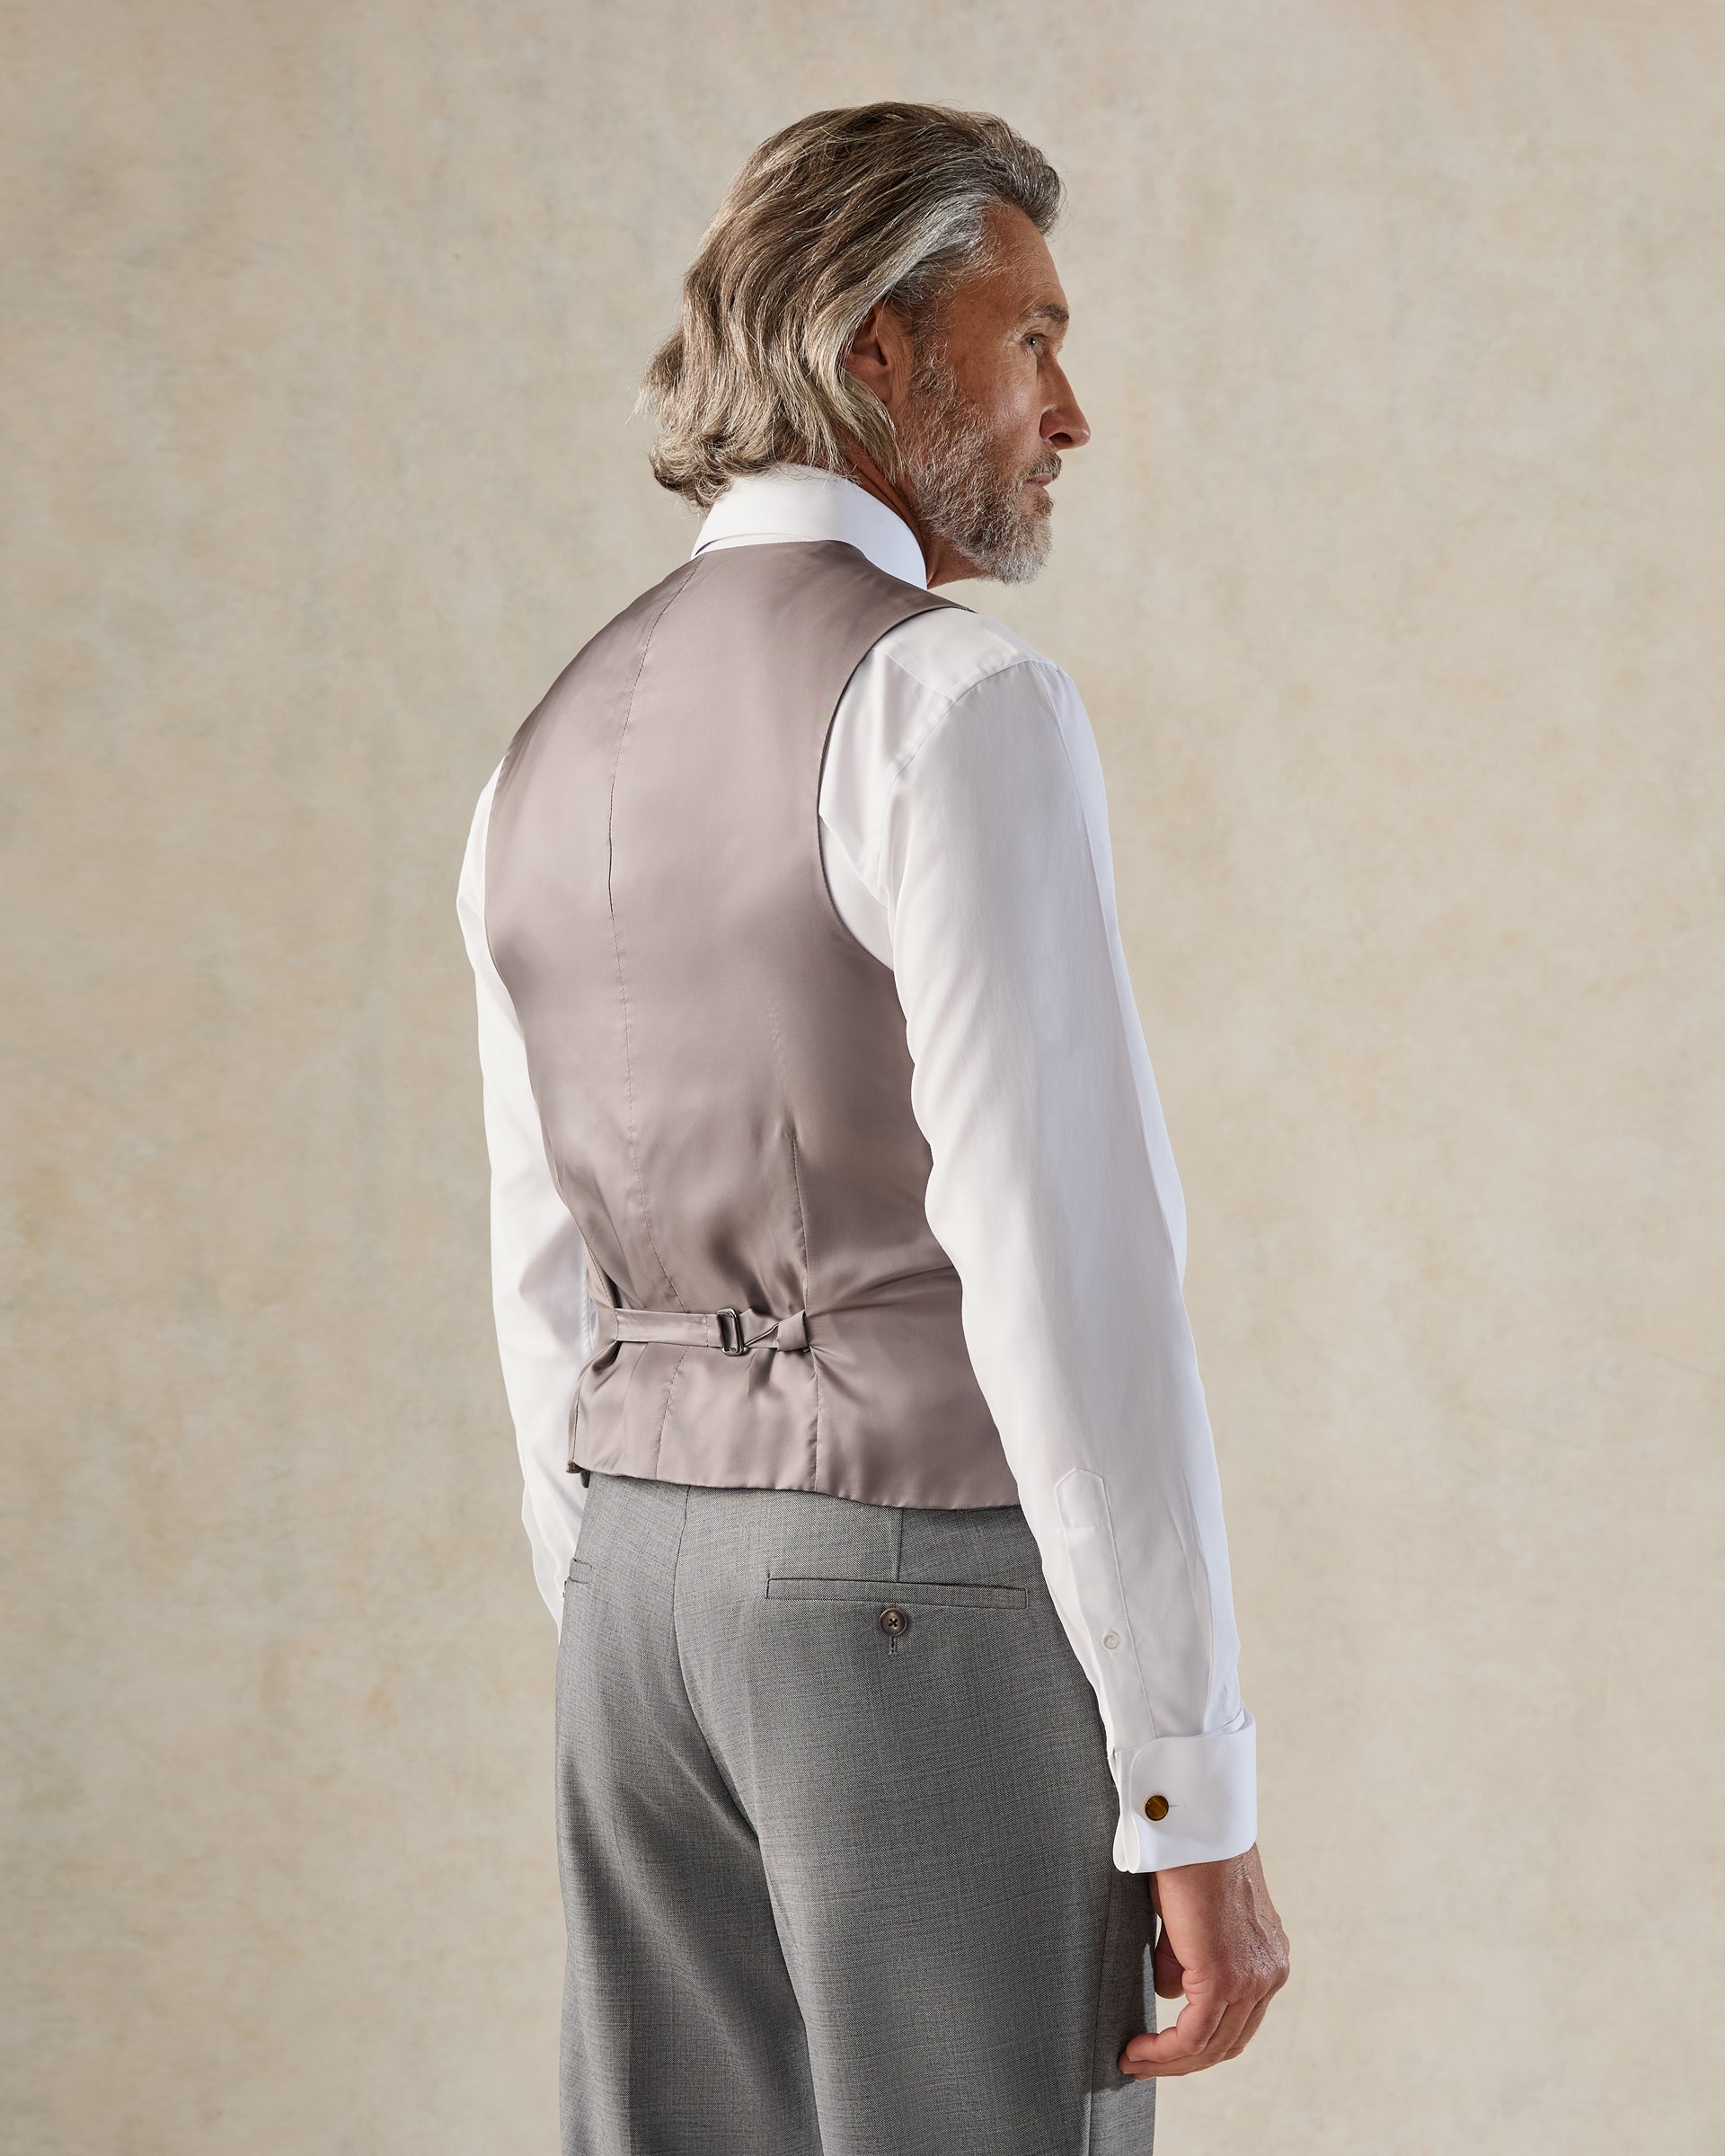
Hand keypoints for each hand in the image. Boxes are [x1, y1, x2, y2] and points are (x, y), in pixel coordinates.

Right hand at [1119, 1842, 1288, 2078]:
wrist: (1196, 1825)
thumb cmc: (1189, 1855)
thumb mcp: (1192, 1916)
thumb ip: (1187, 1956)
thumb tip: (1172, 1990)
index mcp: (1266, 1957)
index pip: (1238, 2020)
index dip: (1199, 2042)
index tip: (1163, 2048)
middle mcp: (1268, 1973)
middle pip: (1228, 2041)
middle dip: (1182, 2060)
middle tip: (1143, 2061)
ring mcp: (1252, 1979)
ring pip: (1210, 2045)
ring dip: (1168, 2061)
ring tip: (1134, 2059)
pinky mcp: (1223, 1978)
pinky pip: (1193, 2035)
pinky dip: (1163, 2051)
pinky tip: (1137, 2050)